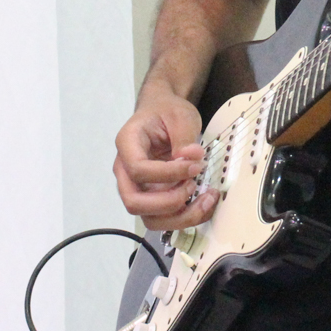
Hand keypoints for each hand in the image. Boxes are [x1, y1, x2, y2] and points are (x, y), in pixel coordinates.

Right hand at [113, 86, 218, 229]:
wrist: (163, 113)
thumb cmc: (166, 112)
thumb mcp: (180, 115)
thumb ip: (184, 137)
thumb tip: (191, 159)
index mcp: (127, 144)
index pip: (138, 169)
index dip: (168, 173)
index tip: (195, 166)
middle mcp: (125, 170)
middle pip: (134, 202)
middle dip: (169, 202)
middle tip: (193, 185)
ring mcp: (137, 187)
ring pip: (149, 218)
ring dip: (179, 217)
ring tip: (205, 200)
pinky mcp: (152, 197)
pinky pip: (163, 218)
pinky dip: (185, 217)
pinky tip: (204, 203)